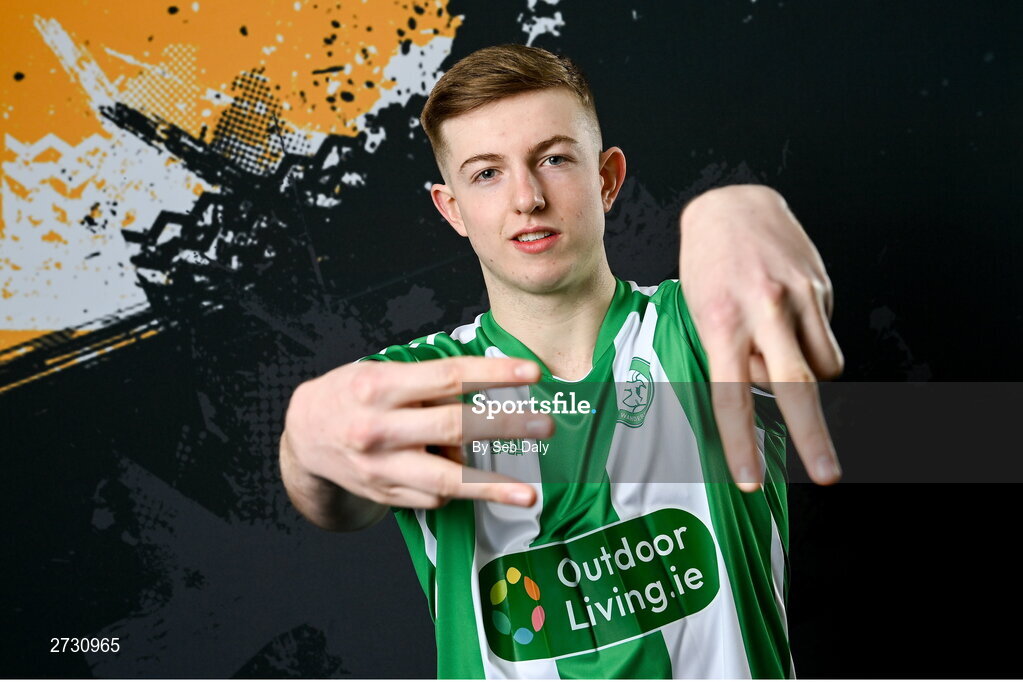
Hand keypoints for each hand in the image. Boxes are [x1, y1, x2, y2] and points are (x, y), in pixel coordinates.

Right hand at [283, 357, 551, 515]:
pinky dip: (459, 487)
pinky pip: (434, 495)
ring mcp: (381, 467)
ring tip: (529, 494)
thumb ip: (428, 384)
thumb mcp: (381, 373)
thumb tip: (485, 396)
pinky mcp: (386, 494)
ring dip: (492, 486)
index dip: (494, 374)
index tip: (532, 374)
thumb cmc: (352, 395)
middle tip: (544, 427)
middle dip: (505, 426)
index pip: (448, 376)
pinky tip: (475, 481)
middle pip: (454, 425)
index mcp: (380, 386)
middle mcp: (378, 428)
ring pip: (446, 478)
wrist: (305, 435)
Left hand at [679, 184, 843, 491]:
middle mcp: (763, 310)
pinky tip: (789, 319)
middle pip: (795, 386)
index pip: (731, 394)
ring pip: (822, 368)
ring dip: (807, 378)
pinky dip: (813, 344)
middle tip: (827, 474)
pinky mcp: (822, 287)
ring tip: (780, 351)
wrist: (733, 203)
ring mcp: (799, 297)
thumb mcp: (698, 310)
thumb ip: (728, 354)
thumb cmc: (707, 264)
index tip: (750, 479)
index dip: (742, 442)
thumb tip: (758, 393)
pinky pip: (826, 338)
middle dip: (814, 436)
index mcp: (721, 320)